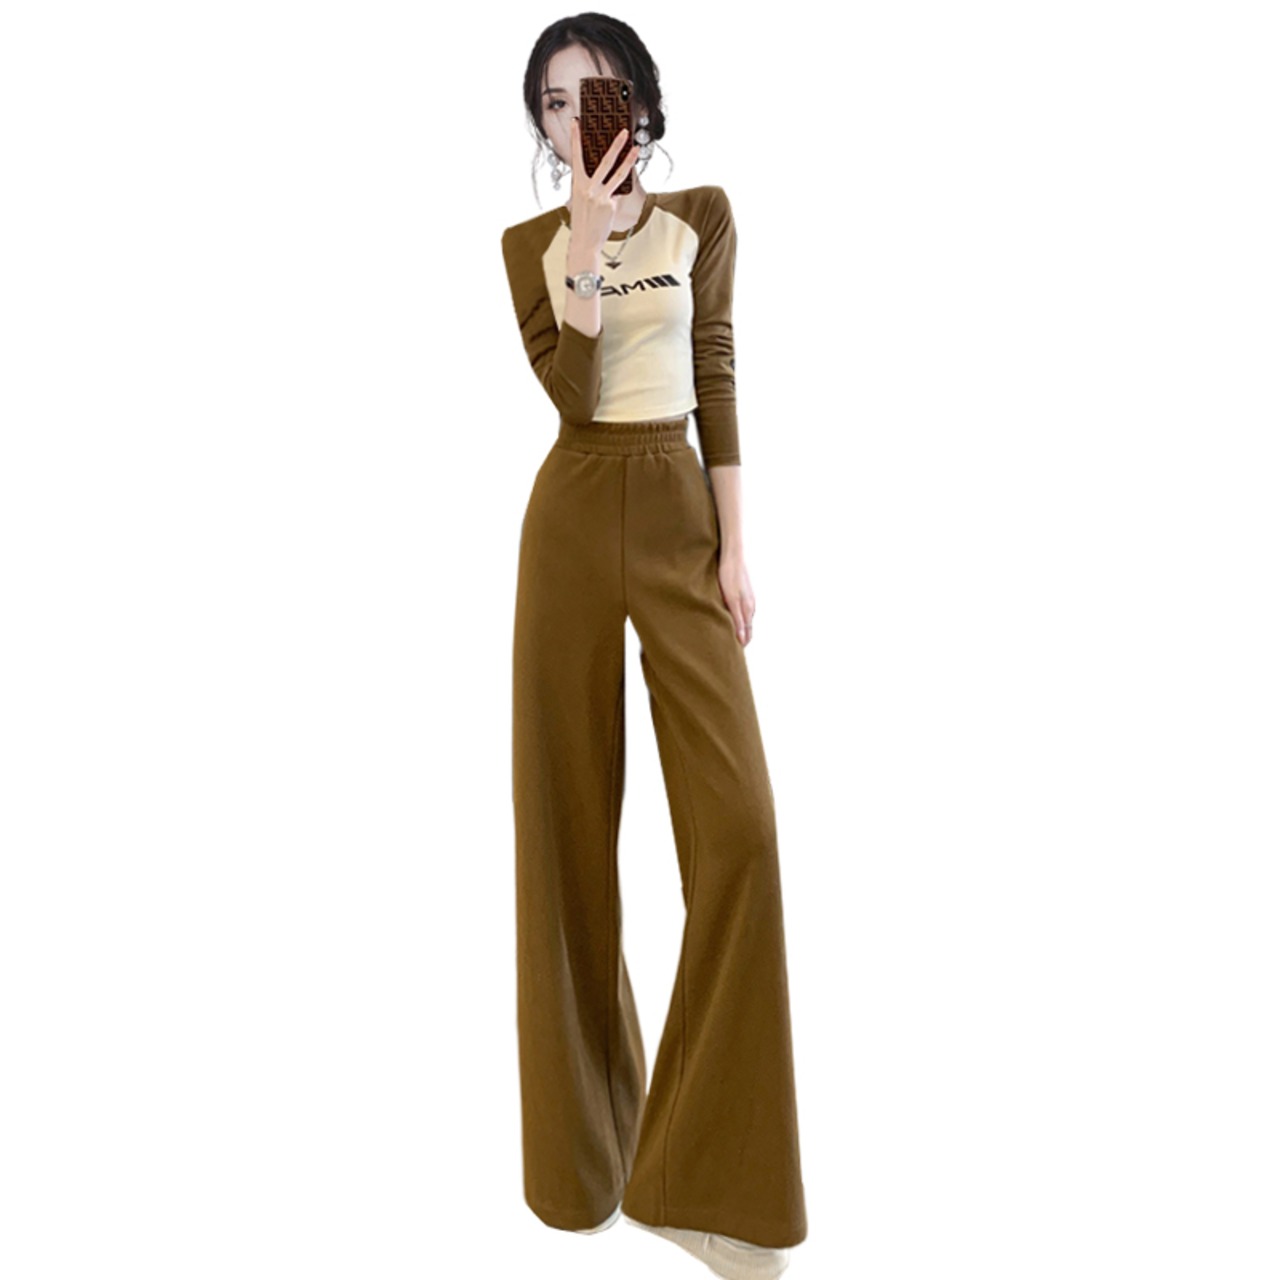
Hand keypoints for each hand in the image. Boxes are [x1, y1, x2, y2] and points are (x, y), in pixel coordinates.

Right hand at [568, 117, 640, 255]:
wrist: (584, 241)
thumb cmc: (582, 221)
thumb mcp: (579, 200)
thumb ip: (589, 186)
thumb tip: (604, 176)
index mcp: (577, 184)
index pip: (576, 156)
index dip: (575, 138)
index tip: (576, 123)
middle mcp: (589, 188)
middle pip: (605, 161)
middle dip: (615, 145)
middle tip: (623, 132)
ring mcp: (601, 196)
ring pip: (618, 174)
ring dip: (629, 160)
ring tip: (636, 148)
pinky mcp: (610, 205)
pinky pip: (619, 193)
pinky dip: (619, 193)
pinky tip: (616, 196)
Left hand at [716, 548, 755, 645]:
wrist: (732, 554)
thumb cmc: (729, 576)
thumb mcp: (731, 599)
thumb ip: (737, 619)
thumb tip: (743, 640)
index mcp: (749, 610)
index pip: (748, 635)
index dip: (741, 645)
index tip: (733, 655)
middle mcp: (750, 606)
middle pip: (747, 629)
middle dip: (739, 639)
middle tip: (727, 649)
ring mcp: (747, 598)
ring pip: (743, 619)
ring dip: (737, 628)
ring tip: (725, 635)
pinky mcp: (742, 592)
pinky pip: (740, 610)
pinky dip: (735, 618)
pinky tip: (727, 617)